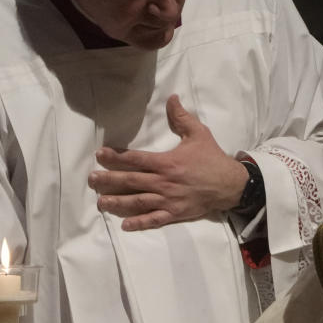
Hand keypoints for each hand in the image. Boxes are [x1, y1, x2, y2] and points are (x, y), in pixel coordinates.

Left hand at [88, 95, 248, 230]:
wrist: (231, 185)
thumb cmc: (213, 159)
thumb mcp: (199, 134)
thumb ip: (182, 117)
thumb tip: (172, 98)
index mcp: (167, 163)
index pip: (135, 159)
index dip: (116, 157)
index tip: (100, 155)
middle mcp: (164, 182)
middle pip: (131, 181)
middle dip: (108, 180)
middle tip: (91, 180)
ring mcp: (169, 200)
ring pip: (138, 202)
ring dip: (117, 202)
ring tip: (101, 202)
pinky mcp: (175, 213)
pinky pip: (154, 219)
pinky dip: (139, 223)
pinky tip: (125, 225)